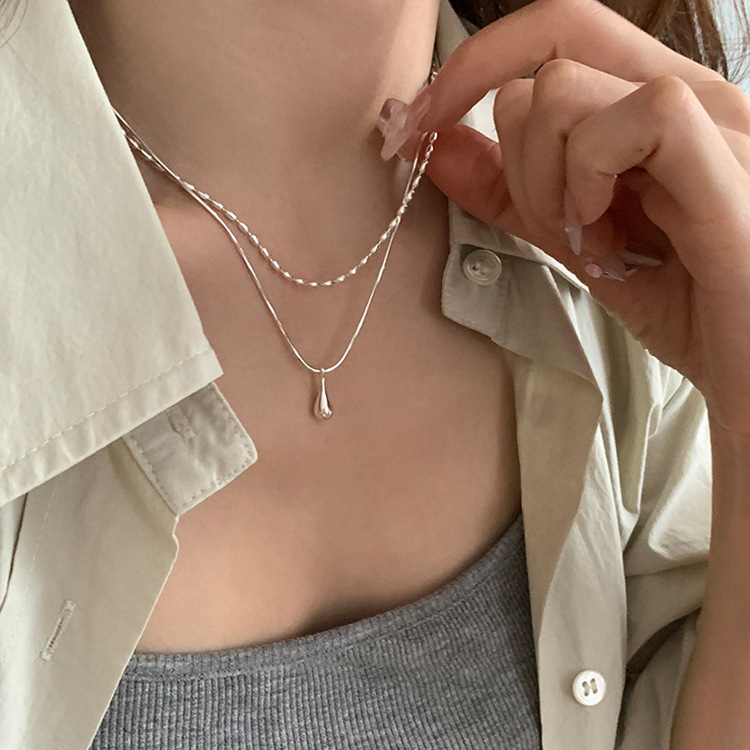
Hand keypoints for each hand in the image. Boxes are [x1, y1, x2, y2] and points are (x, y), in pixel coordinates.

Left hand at [378, 0, 749, 434]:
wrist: (744, 360)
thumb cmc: (676, 299)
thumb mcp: (570, 237)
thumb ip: (507, 188)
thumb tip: (432, 145)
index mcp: (644, 104)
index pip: (547, 35)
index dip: (468, 70)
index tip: (417, 126)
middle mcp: (679, 92)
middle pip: (543, 60)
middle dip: (514, 157)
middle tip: (553, 224)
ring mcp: (709, 117)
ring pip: (563, 89)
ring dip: (547, 182)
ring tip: (592, 241)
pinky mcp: (726, 153)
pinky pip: (628, 117)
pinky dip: (589, 180)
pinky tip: (608, 232)